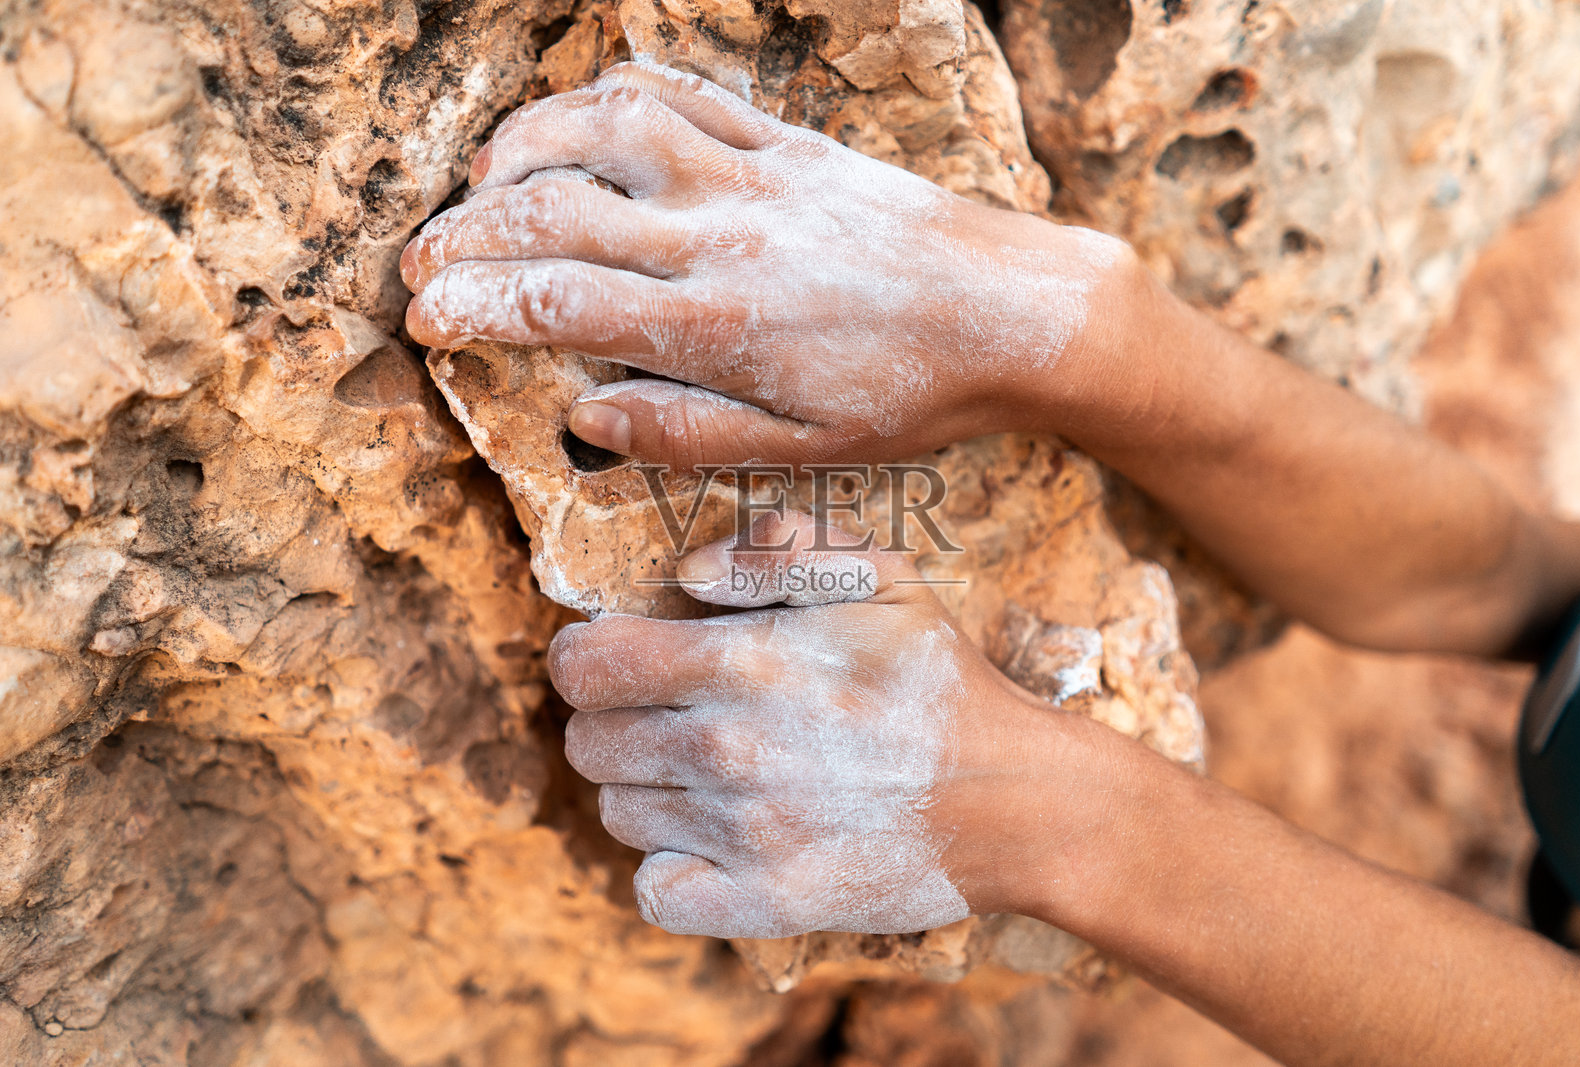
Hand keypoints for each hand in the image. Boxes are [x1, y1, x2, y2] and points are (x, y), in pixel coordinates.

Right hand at [403, 62, 1135, 468]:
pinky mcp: (787, 142)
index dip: (473, 307)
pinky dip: (610, 98)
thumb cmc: (912, 396)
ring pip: (606, 132)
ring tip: (480, 186)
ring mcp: (752, 177)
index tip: (425, 320)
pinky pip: (683, 95)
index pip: (558, 303)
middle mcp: (721, 237)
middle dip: (467, 236)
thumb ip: (686, 434)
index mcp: (717, 326)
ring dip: (524, 149)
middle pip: (556, 214)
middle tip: (418, 264)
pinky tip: (576, 121)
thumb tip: (584, 420)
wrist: (1014, 313)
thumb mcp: (804, 449)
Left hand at [548, 512, 1081, 937]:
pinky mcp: (764, 903)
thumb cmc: (937, 679)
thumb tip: (685, 574)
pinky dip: (669, 868)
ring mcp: (742, 835)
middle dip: (615, 720)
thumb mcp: (877, 573)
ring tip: (705, 772)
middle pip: (588, 741)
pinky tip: (709, 839)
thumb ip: (775, 548)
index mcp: (742, 663)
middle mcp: (726, 751)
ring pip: (619, 812)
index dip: (586, 655)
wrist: (1012, 798)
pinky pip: (655, 891)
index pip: (585, 665)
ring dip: (646, 789)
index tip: (617, 657)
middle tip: (671, 714)